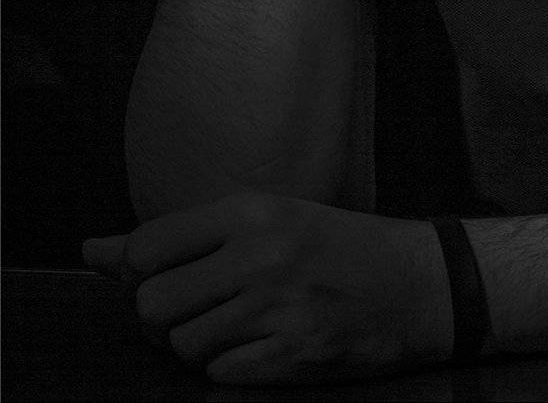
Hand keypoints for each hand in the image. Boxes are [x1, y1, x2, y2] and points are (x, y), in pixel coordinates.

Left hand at [82, 191, 453, 384]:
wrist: (417, 283)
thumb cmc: (336, 246)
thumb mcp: (265, 218)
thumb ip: (178, 236)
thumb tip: (90, 251)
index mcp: (251, 211)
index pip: (146, 247)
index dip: (137, 272)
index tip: (164, 274)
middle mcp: (260, 255)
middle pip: (151, 305)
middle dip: (161, 317)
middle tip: (193, 309)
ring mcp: (277, 308)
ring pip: (181, 346)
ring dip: (196, 345)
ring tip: (232, 326)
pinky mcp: (293, 355)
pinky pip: (219, 375)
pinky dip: (228, 368)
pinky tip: (259, 346)